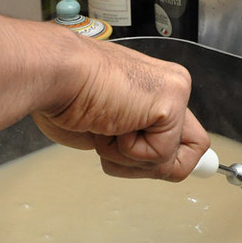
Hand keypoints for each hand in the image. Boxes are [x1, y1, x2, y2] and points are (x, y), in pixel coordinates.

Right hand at [31, 39, 209, 180]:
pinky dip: (126, 152)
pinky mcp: (172, 103)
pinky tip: (111, 122)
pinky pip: (159, 156)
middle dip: (145, 166)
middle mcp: (170, 89)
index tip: (151, 166)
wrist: (54, 76)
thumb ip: (132, 141)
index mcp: (155, 91)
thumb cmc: (63, 96)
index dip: (162, 161)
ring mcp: (175, 94)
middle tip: (115, 142)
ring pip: (170, 162)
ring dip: (128, 158)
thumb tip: (154, 165)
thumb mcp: (103, 129)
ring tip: (107, 126)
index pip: (183, 140)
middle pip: (187, 156)